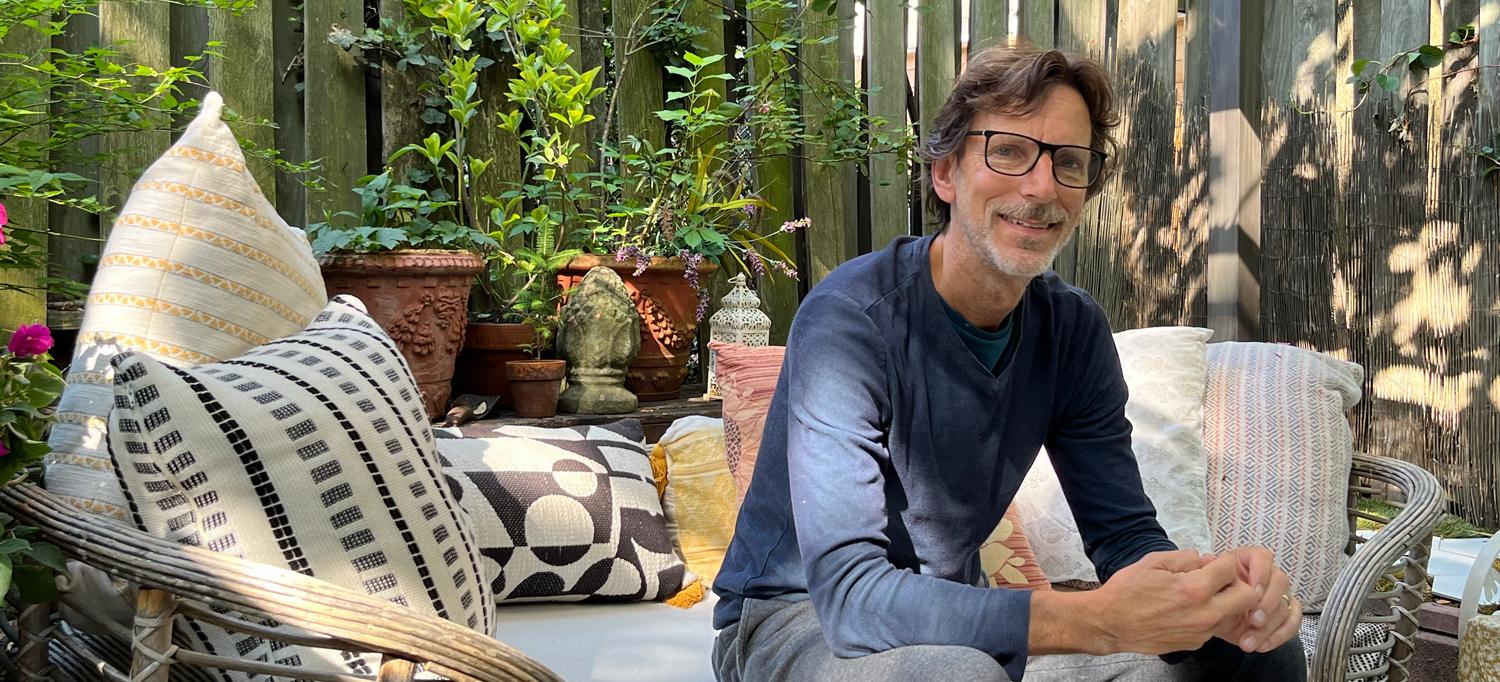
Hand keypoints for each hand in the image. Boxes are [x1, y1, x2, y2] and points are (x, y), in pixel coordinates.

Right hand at [1068, 549, 1262, 655]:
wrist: (1109, 624)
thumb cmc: (1126, 592)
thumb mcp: (1153, 561)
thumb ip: (1185, 557)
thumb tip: (1204, 560)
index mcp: (1194, 589)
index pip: (1231, 569)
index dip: (1222, 562)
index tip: (1211, 564)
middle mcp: (1203, 614)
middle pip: (1248, 597)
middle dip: (1237, 584)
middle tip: (1219, 581)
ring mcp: (1201, 632)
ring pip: (1232, 614)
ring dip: (1223, 602)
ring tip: (1197, 596)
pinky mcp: (1194, 643)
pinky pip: (1213, 626)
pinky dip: (1207, 617)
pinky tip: (1184, 611)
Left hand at [1200, 547, 1301, 652]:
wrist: (1213, 616)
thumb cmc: (1211, 595)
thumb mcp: (1208, 585)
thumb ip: (1211, 574)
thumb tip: (1210, 561)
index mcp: (1248, 561)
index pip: (1263, 557)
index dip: (1261, 573)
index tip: (1253, 591)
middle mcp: (1267, 575)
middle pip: (1280, 581)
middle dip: (1267, 603)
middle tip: (1253, 620)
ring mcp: (1278, 594)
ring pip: (1285, 606)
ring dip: (1268, 627)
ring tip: (1248, 642)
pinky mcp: (1284, 614)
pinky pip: (1292, 622)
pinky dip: (1279, 636)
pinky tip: (1261, 646)